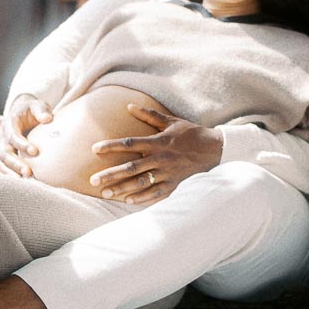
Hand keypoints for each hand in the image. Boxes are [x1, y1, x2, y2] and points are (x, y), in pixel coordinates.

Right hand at [0, 93, 52, 176]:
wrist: (23, 114)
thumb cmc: (33, 111)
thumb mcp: (38, 106)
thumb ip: (41, 110)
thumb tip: (47, 119)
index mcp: (9, 123)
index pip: (12, 135)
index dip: (22, 144)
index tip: (35, 151)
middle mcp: (2, 137)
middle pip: (4, 152)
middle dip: (15, 163)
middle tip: (28, 172)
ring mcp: (1, 147)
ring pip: (1, 163)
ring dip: (11, 172)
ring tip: (24, 181)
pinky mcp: (3, 156)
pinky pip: (2, 168)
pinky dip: (9, 176)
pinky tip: (20, 185)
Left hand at [89, 105, 222, 203]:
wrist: (215, 150)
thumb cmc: (191, 134)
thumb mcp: (171, 121)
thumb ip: (149, 115)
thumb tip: (129, 106)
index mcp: (158, 142)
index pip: (129, 143)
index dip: (111, 146)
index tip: (94, 149)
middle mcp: (160, 159)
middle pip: (131, 167)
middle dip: (111, 175)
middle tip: (93, 181)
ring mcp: (167, 174)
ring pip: (140, 183)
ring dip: (122, 189)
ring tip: (105, 194)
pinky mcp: (174, 185)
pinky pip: (155, 194)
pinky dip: (142, 198)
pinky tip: (128, 201)